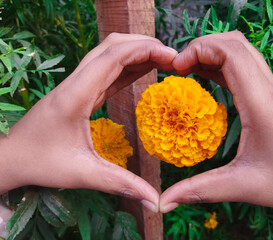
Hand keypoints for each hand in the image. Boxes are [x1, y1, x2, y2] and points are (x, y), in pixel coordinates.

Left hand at [0, 33, 176, 211]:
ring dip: (137, 53)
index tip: (171, 57)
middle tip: (172, 58)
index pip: (112, 57)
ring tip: (163, 60)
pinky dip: (128, 67)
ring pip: (109, 55)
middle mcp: (76, 83)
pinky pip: (107, 72)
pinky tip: (143, 71)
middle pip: (112, 47)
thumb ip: (121, 184)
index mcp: (76, 95)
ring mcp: (77, 86)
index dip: (144, 50)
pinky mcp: (80, 92)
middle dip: (144, 45)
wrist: (10, 156)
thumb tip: (155, 201)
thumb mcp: (82, 174)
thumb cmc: (41, 163)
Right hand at [160, 31, 272, 212]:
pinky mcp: (271, 97)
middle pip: (235, 43)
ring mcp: (271, 90)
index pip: (231, 52)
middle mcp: (267, 89)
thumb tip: (165, 201)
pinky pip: (244, 69)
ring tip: (187, 70)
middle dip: (202, 46)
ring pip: (241, 52)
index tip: (176, 67)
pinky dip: (221, 66)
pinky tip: (207, 80)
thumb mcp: (244, 186)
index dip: (200, 49)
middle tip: (178, 67)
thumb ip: (200, 191)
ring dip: (212, 54)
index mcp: (260, 102)